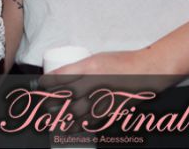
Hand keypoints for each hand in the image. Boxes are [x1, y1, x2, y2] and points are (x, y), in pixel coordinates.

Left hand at [39, 51, 174, 122]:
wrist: (147, 70)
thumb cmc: (122, 61)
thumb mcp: (98, 59)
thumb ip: (83, 69)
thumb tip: (65, 78)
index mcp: (90, 66)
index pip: (62, 75)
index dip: (48, 82)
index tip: (41, 85)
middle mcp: (95, 82)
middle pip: (66, 95)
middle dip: (52, 101)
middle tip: (45, 104)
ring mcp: (103, 97)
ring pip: (76, 111)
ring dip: (62, 116)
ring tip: (53, 119)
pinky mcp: (111, 109)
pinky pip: (92, 120)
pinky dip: (80, 126)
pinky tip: (72, 128)